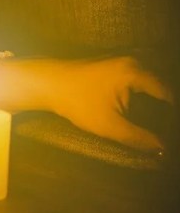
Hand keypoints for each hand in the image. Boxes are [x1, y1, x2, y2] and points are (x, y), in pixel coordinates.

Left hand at [0, 56, 173, 152]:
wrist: (45, 83)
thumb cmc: (76, 101)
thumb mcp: (108, 125)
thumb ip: (137, 137)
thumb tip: (161, 148)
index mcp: (136, 72)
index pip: (167, 94)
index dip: (171, 115)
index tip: (171, 133)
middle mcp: (132, 63)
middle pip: (157, 89)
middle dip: (161, 111)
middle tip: (163, 132)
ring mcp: (119, 63)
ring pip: (144, 87)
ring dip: (147, 105)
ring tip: (150, 126)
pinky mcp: (109, 68)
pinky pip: (132, 84)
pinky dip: (135, 98)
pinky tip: (133, 114)